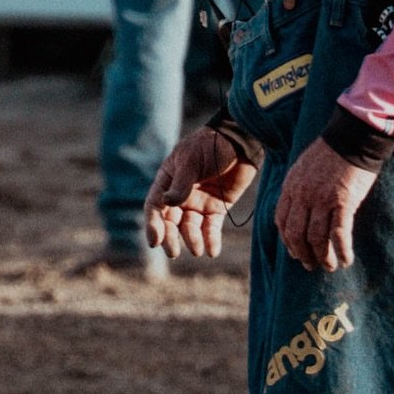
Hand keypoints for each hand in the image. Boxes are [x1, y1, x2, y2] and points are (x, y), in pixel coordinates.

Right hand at [144, 128, 256, 260]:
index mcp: (168, 181)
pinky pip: (211, 227)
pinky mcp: (217, 207)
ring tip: (198, 250)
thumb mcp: (191, 161)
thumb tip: (167, 204)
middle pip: (170, 221)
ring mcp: (198, 202)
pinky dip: (211, 240)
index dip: (153, 224)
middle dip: (170, 237)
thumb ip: (181, 184)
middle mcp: (180, 194)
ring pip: (190, 227)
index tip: (155, 241)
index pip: (155, 206)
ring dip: (192, 240)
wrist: (240, 141)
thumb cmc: (210, 145)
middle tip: (173, 252)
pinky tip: (212, 251)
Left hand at [274, 138, 377, 272]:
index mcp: (291, 187)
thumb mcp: (303, 167)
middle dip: (303, 254)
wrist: (352, 137)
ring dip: (323, 257)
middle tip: (311, 265)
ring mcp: (322, 200)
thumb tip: (299, 209)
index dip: (287, 241)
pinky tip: (347, 259)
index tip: (295, 252)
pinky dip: (342, 251)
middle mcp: (303, 196)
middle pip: (296, 234)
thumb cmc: (330, 152)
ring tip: (331, 266)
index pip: (281, 220)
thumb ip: (298, 188)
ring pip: (316, 238)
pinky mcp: (343, 202)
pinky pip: (339, 234)